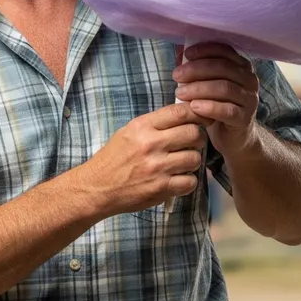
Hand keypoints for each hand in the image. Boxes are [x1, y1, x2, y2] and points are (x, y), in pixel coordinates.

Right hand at [82, 103, 206, 215]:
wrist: (97, 187)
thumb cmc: (114, 158)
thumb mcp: (129, 132)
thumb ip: (155, 124)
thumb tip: (184, 115)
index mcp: (142, 126)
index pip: (179, 112)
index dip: (198, 113)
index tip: (203, 118)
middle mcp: (151, 144)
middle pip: (193, 133)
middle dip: (198, 138)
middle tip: (193, 143)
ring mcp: (157, 167)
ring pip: (195, 158)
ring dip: (192, 161)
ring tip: (182, 163)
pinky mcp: (161, 188)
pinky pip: (190, 182)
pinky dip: (188, 181)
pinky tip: (178, 179)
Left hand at [172, 42, 258, 154]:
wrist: (234, 137)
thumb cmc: (218, 106)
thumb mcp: (207, 85)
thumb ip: (196, 68)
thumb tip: (179, 52)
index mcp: (242, 67)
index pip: (225, 51)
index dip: (205, 50)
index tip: (186, 54)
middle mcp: (250, 80)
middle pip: (223, 68)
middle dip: (197, 69)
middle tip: (177, 75)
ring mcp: (250, 100)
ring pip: (225, 88)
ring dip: (199, 88)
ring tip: (180, 93)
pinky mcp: (245, 119)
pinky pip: (227, 110)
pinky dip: (209, 107)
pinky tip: (194, 107)